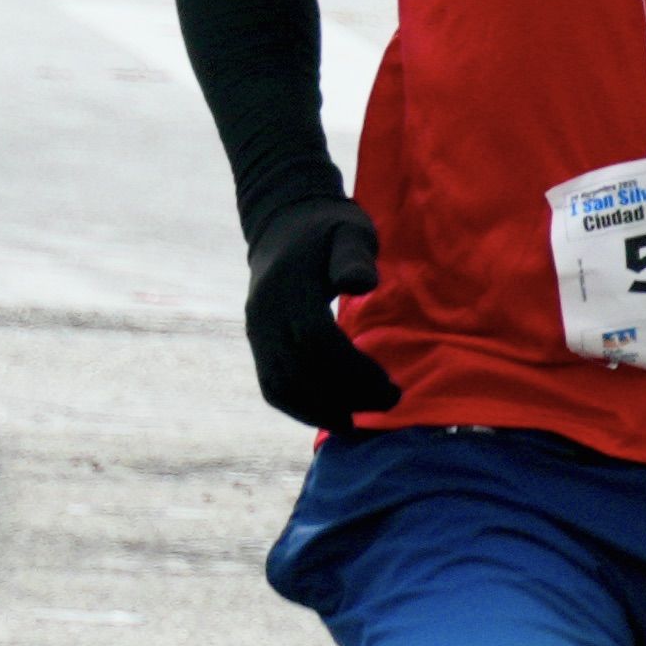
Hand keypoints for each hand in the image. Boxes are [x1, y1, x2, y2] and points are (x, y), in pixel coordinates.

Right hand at [242, 198, 398, 430]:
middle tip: (387, 405)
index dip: (354, 371)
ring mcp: (256, 331)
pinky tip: (328, 414)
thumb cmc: (326, 228)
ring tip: (357, 421)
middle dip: (345, 396)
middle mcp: (265, 315)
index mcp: (289, 288)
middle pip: (300, 370)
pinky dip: (297, 407)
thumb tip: (362, 285)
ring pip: (281, 385)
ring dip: (318, 411)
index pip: (318, 341)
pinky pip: (271, 384)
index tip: (389, 385)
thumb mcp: (349, 230)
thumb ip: (355, 255)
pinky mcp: (256, 342)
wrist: (282, 223)